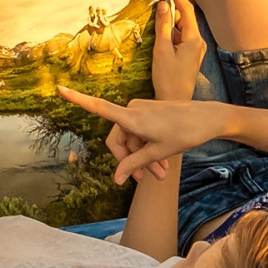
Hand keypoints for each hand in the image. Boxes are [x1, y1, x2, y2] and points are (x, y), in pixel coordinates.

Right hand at [57, 86, 231, 184]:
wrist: (208, 119)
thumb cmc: (184, 133)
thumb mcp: (158, 153)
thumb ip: (134, 164)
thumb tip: (116, 178)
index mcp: (132, 117)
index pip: (98, 107)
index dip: (77, 99)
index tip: (59, 88)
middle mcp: (132, 110)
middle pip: (118, 140)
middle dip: (130, 160)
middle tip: (147, 179)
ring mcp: (140, 111)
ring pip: (132, 140)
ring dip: (142, 159)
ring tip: (159, 175)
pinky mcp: (148, 113)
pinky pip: (140, 134)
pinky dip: (148, 149)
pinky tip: (161, 165)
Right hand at [151, 0, 207, 104]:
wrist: (175, 103)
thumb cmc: (168, 79)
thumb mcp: (162, 50)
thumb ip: (163, 26)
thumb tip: (163, 5)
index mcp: (194, 39)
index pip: (186, 9)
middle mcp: (198, 43)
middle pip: (185, 18)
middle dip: (172, 9)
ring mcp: (195, 51)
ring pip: (182, 29)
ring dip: (170, 24)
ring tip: (156, 25)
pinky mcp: (190, 57)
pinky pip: (181, 39)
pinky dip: (171, 34)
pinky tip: (160, 40)